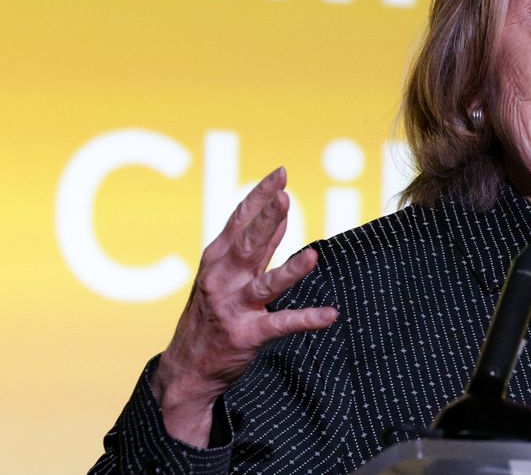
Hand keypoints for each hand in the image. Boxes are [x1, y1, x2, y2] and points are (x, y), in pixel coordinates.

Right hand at [150, 167, 337, 446]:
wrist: (187, 368)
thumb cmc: (211, 313)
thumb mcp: (227, 273)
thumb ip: (256, 246)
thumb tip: (281, 213)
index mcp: (217, 259)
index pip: (239, 220)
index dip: (260, 196)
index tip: (281, 173)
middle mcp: (223, 279)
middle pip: (248, 245)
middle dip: (266, 220)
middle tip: (285, 197)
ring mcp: (234, 308)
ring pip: (265, 285)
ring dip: (289, 271)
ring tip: (312, 256)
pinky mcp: (247, 335)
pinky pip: (281, 325)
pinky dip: (307, 319)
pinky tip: (330, 315)